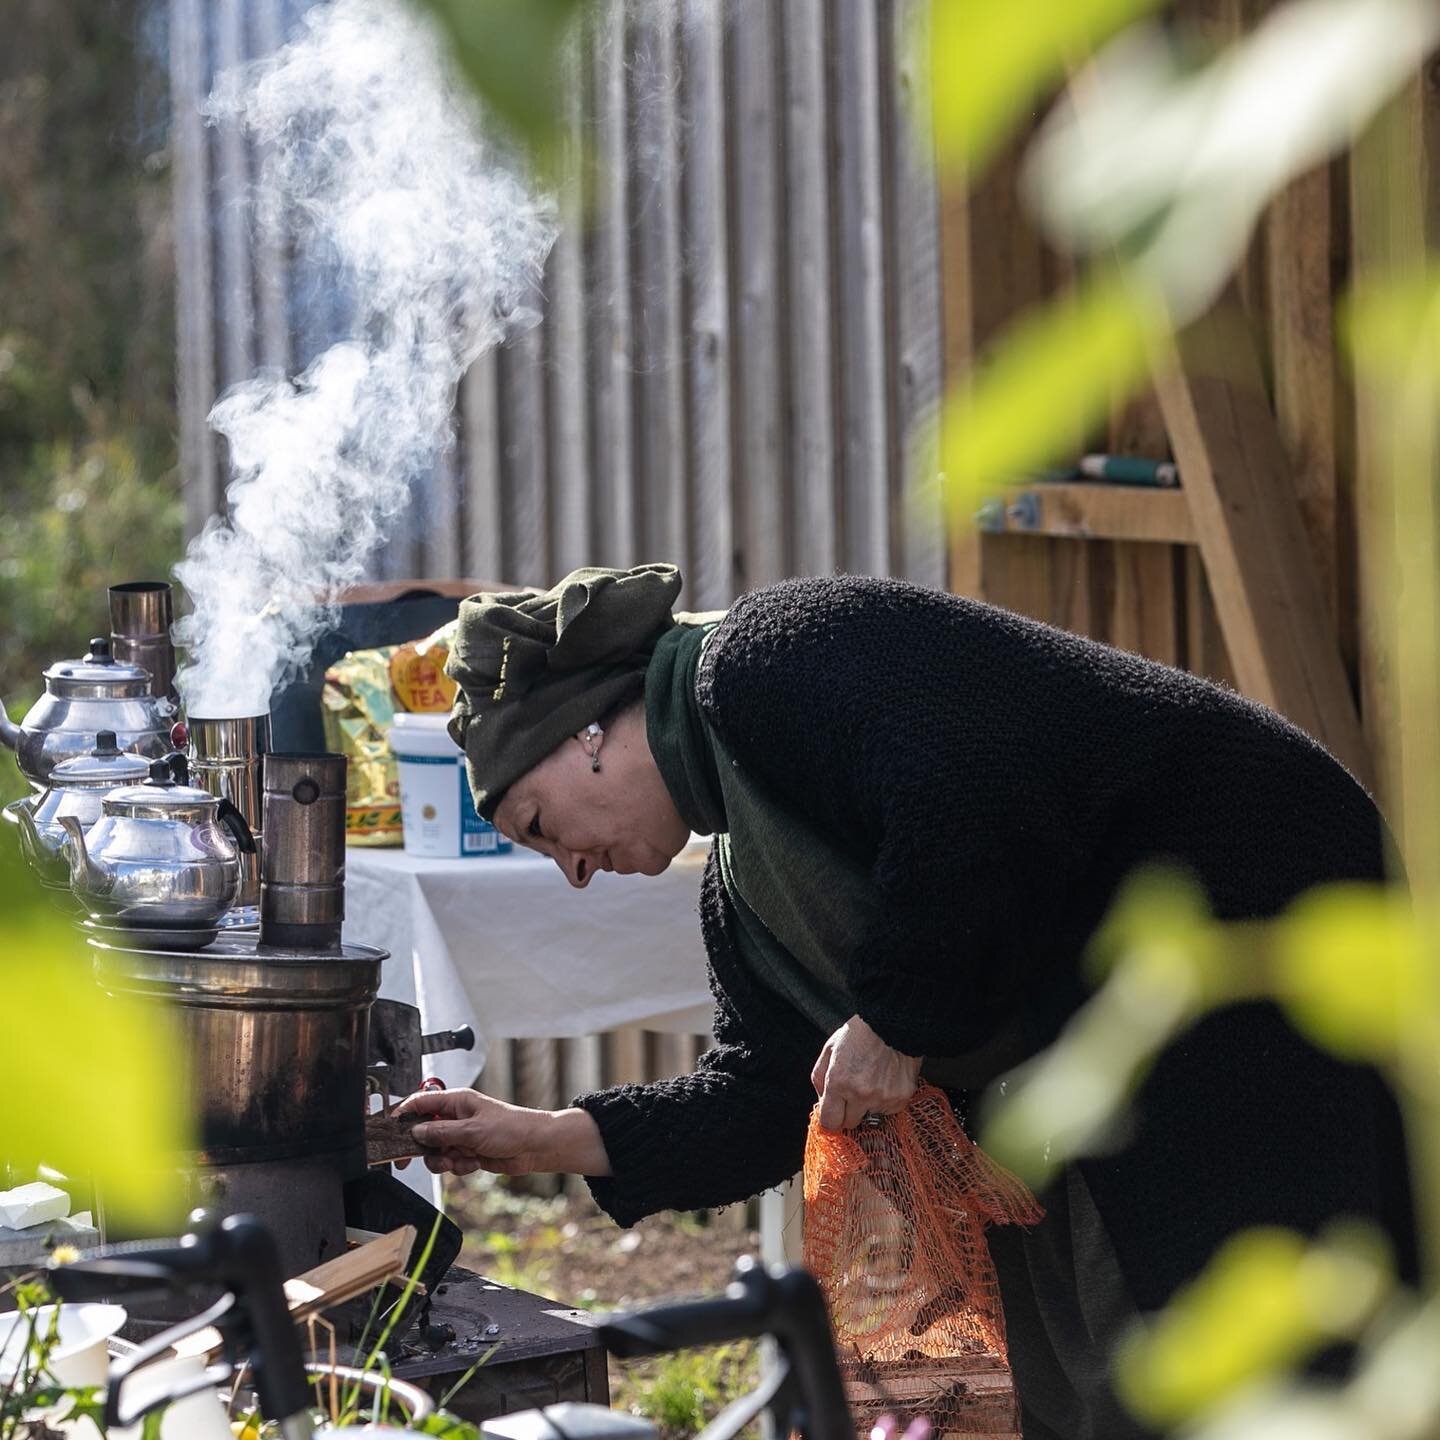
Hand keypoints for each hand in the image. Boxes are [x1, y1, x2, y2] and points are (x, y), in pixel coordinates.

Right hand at [393, 1088, 554, 1176]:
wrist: (534, 1147)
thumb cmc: (512, 1128)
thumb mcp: (472, 1130)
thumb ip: (441, 1132)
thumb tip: (417, 1132)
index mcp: (456, 1101)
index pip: (421, 1102)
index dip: (403, 1114)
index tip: (391, 1131)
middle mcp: (456, 1116)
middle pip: (424, 1130)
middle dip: (422, 1147)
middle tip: (408, 1161)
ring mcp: (461, 1135)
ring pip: (435, 1150)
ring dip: (443, 1160)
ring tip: (459, 1160)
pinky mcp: (468, 1152)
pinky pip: (450, 1162)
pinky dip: (458, 1166)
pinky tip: (474, 1163)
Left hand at [811, 1014, 921, 1131]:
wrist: (894, 1023)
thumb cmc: (860, 1034)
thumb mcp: (830, 1049)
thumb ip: (819, 1078)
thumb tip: (822, 1102)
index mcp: (839, 1082)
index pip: (830, 1122)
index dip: (831, 1118)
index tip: (834, 1112)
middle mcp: (861, 1094)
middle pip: (850, 1124)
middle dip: (848, 1112)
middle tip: (853, 1093)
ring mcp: (883, 1098)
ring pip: (871, 1118)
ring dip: (869, 1106)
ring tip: (872, 1081)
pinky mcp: (901, 1098)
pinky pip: (889, 1111)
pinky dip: (886, 1100)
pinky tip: (886, 1080)